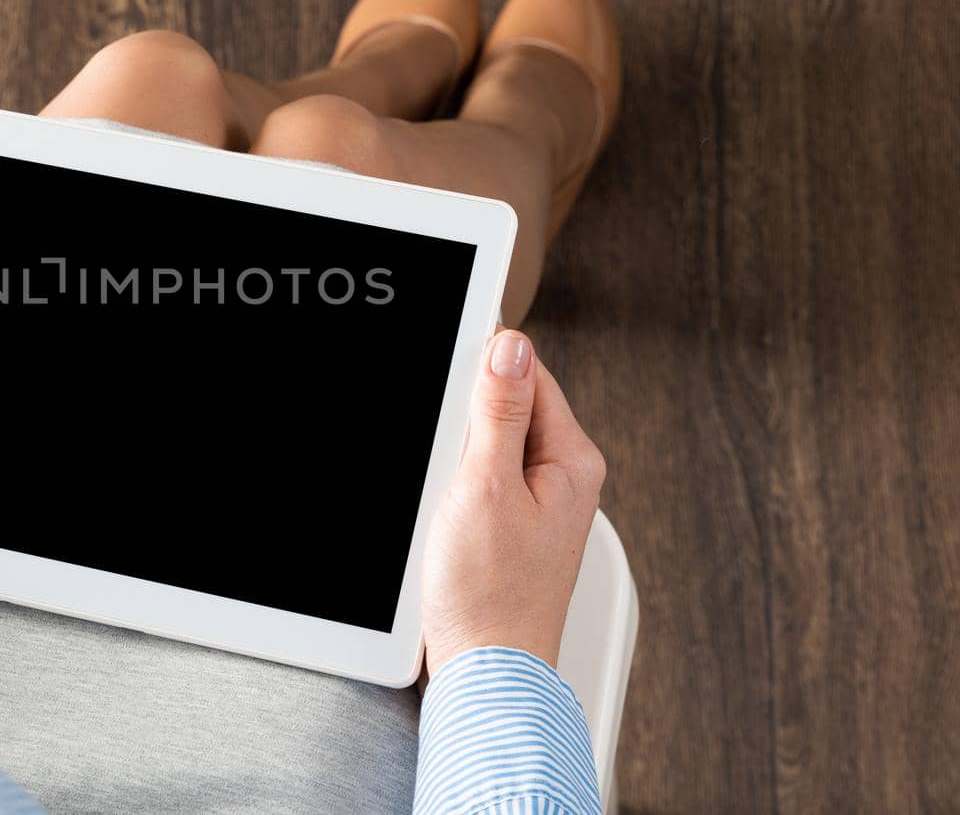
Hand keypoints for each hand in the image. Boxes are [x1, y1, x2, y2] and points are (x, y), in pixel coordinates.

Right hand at [421, 329, 605, 673]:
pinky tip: (443, 513)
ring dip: (455, 456)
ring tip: (447, 497)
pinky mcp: (510, 526)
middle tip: (448, 459)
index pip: (530, 374)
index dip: (483, 367)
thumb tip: (511, 345)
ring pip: (487, 444)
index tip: (448, 373)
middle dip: (465, 419)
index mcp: (573, 460)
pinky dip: (453, 485)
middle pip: (507, 407)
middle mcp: (563, 478)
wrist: (484, 670)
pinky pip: (478, 479)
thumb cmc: (490, 595)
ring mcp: (537, 504)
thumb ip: (499, 411)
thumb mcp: (485, 485)